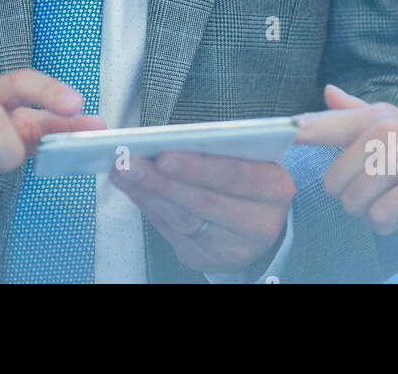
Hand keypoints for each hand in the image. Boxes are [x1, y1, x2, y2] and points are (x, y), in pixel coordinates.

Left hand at [110, 152, 292, 274]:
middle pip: (204, 202)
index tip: (163, 156)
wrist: (257, 219)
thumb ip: (214, 147)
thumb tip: (164, 140)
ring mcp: (233, 248)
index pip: (236, 176)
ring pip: (184, 220)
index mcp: (275, 187)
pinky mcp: (207, 259)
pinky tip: (133, 191)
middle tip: (128, 163)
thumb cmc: (244, 176)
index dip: (198, 167)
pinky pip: (172, 233)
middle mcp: (260, 223)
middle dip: (161, 182)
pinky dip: (150, 209)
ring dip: (148, 194)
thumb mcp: (244, 157)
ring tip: (122, 172)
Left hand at [294, 85, 397, 233]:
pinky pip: (381, 215)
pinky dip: (386, 223)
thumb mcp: (390, 120)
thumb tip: (326, 91)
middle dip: (349, 196)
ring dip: (367, 212)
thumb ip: (354, 111)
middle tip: (373, 191)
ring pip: (355, 201)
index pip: (323, 125)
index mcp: (371, 117)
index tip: (279, 138)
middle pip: (334, 181)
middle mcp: (384, 133)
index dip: (296, 134)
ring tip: (388, 202)